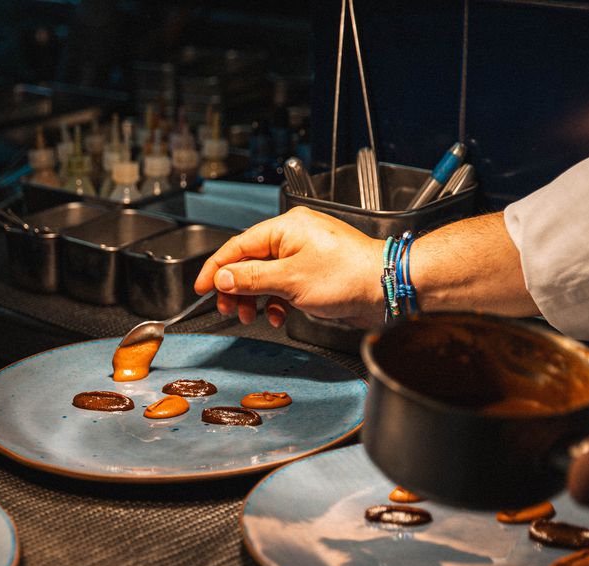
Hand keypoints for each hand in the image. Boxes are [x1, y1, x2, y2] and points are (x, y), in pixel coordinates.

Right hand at [193, 206, 383, 327]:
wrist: (386, 286)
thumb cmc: (348, 275)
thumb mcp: (290, 280)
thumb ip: (252, 278)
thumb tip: (224, 277)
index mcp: (286, 227)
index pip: (238, 245)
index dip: (216, 268)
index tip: (201, 287)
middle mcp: (293, 237)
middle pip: (249, 262)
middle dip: (236, 287)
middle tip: (228, 308)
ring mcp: (304, 255)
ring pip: (265, 276)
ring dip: (255, 298)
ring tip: (251, 315)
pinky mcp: (313, 273)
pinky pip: (282, 285)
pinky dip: (275, 301)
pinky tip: (276, 315)